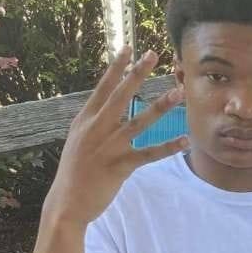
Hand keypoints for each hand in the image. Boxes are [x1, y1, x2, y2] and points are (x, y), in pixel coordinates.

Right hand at [41, 46, 187, 228]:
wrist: (66, 204)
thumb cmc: (74, 174)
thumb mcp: (78, 143)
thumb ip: (92, 126)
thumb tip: (104, 113)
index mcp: (85, 121)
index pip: (103, 88)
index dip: (117, 67)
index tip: (129, 48)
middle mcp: (96, 129)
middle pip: (121, 95)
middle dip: (137, 73)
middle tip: (153, 54)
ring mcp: (108, 147)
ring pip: (139, 121)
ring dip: (161, 106)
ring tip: (178, 92)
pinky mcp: (120, 166)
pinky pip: (149, 154)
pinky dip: (168, 147)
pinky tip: (185, 141)